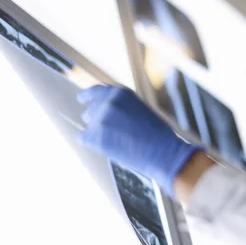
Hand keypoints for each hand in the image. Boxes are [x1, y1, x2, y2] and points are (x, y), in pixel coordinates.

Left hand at [77, 85, 201, 196]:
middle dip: (97, 121)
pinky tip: (110, 148)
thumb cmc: (157, 135)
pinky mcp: (95, 137)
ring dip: (98, 133)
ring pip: (88, 126)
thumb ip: (121, 106)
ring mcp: (100, 119)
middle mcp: (108, 102)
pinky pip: (83, 139)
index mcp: (120, 93)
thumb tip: (103, 110)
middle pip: (90, 111)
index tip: (81, 99)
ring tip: (119, 142)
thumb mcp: (140, 110)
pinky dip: (94, 144)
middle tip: (114, 134)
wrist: (164, 153)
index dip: (87, 96)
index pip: (96, 91)